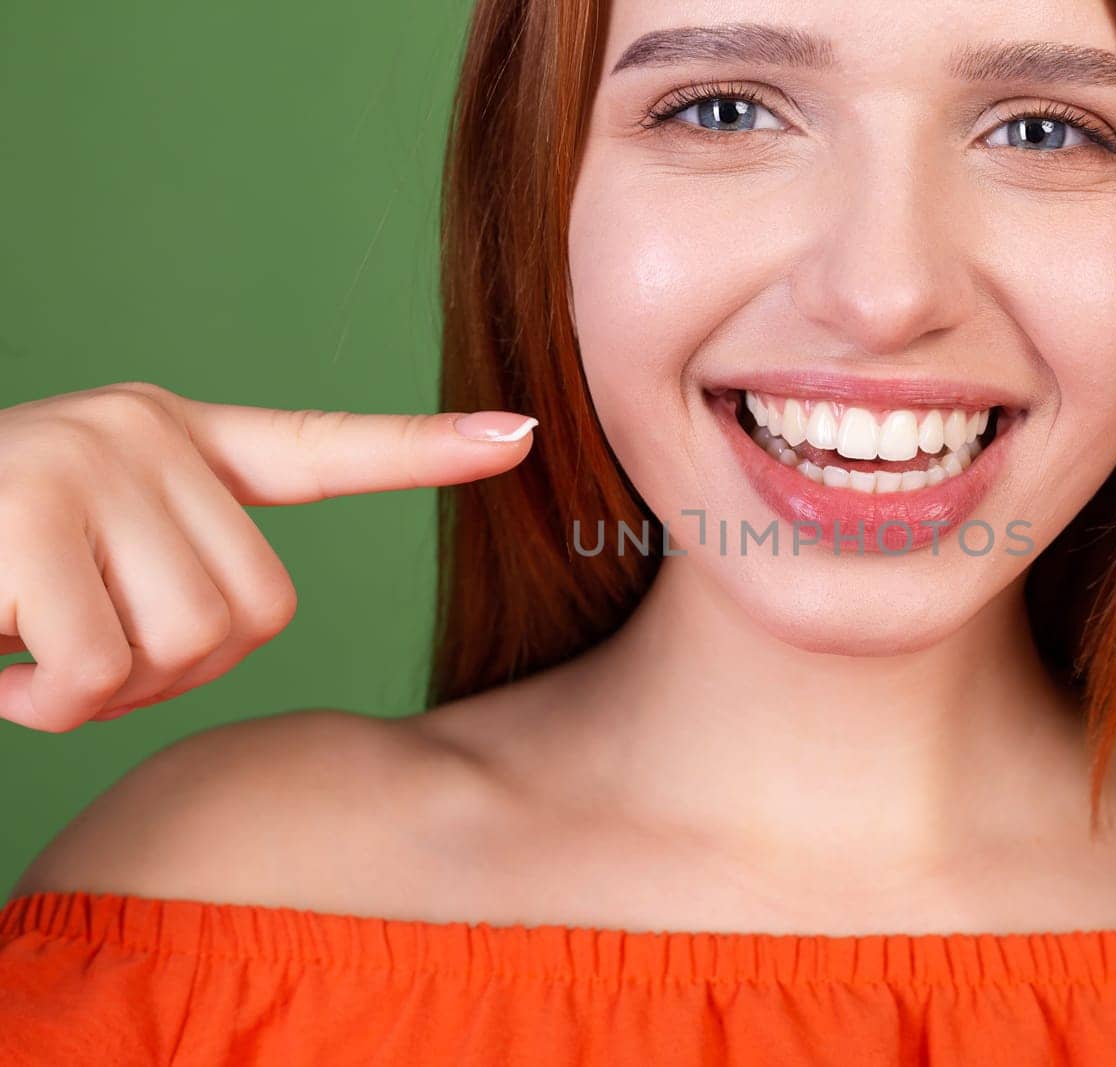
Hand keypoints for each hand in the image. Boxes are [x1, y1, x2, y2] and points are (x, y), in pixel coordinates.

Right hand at [0, 381, 537, 731]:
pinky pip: (95, 673)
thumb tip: (227, 627)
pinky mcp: (23, 506)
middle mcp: (140, 432)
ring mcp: (83, 457)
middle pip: (253, 613)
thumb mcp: (85, 562)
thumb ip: (175, 578)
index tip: (520, 435)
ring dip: (98, 691)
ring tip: (24, 643)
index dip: (420, 449)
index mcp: (171, 443)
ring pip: (182, 646)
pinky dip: (39, 705)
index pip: (318, 446)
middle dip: (169, 670)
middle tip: (72, 652)